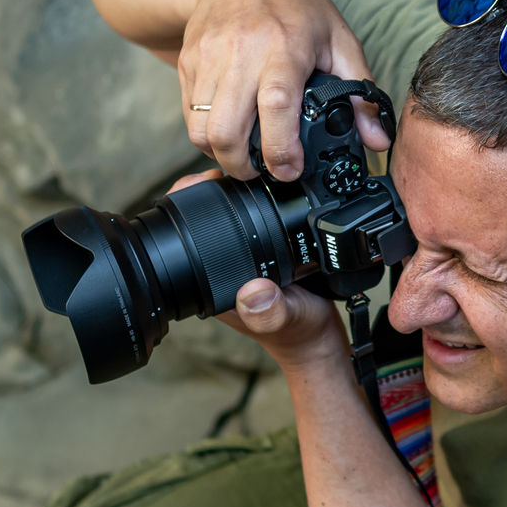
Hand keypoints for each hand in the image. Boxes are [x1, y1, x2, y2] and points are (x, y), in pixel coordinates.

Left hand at [163, 168, 351, 370]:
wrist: (319, 337)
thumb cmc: (300, 333)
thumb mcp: (288, 320)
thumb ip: (271, 311)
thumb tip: (253, 292)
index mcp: (214, 282)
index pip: (187, 235)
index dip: (187, 201)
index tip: (209, 178)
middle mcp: (220, 268)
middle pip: (199, 219)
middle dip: (208, 188)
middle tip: (232, 169)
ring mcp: (239, 261)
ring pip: (223, 217)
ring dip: (231, 191)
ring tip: (248, 172)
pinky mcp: (259, 254)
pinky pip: (248, 222)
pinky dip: (253, 202)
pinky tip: (266, 189)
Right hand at [175, 0, 385, 181]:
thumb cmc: (295, 2)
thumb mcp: (339, 39)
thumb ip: (361, 92)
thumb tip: (378, 140)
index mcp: (283, 47)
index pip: (275, 106)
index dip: (280, 149)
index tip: (289, 170)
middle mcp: (239, 52)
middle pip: (224, 130)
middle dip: (241, 166)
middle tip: (261, 171)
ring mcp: (207, 57)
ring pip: (199, 129)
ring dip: (220, 153)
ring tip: (242, 154)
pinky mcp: (187, 60)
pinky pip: (188, 113)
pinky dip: (205, 132)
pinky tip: (228, 127)